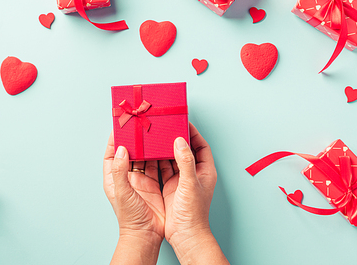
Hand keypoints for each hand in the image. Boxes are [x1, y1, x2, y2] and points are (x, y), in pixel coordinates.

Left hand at [103, 133, 163, 263]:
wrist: (146, 234)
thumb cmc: (130, 217)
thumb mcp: (122, 192)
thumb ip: (120, 171)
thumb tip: (121, 150)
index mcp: (114, 178)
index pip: (111, 155)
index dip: (113, 141)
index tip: (119, 128)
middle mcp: (127, 177)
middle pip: (128, 153)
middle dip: (132, 140)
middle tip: (138, 126)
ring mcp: (140, 180)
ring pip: (143, 158)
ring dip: (146, 147)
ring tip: (150, 134)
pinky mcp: (154, 184)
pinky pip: (156, 165)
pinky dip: (158, 156)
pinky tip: (162, 147)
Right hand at [160, 122, 228, 263]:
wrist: (185, 234)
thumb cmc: (194, 212)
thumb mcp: (190, 183)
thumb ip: (185, 161)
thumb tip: (180, 141)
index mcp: (205, 171)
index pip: (201, 145)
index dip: (193, 133)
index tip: (183, 122)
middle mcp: (194, 173)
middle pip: (186, 150)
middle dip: (177, 138)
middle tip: (168, 127)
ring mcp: (182, 180)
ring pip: (174, 158)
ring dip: (166, 148)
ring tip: (158, 137)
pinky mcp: (171, 186)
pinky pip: (164, 168)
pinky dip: (158, 160)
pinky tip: (151, 154)